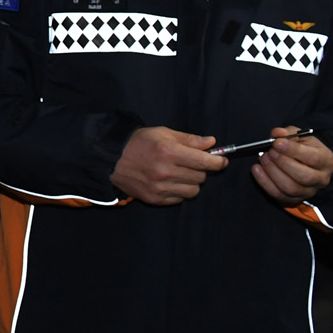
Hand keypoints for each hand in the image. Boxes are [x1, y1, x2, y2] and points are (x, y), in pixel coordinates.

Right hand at [111, 126, 227, 204]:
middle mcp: (166, 171)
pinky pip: (179, 199)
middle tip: (191, 163)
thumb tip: (212, 143)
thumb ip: (189, 139)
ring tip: (180, 174)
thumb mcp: (163, 133)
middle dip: (201, 170)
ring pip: (193, 191)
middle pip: (201, 177)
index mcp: (169, 152)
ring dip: (191, 182)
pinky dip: (178, 191)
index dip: (218, 162)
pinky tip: (169, 182)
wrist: (111, 158)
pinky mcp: (154, 199)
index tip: (221, 161)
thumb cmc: (139, 142)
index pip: (205, 162)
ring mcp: (160, 188)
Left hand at [251, 128, 332, 202]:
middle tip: (269, 152)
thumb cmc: (304, 148)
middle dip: (283, 163)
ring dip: (273, 173)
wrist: (305, 162)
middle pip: (304, 176)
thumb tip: (277, 133)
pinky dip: (265, 182)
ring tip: (263, 158)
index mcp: (326, 161)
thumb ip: (289, 133)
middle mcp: (321, 179)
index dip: (293, 151)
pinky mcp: (294, 199)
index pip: (313, 158)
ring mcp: (309, 192)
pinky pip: (279, 195)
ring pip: (291, 188)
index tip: (277, 143)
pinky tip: (257, 169)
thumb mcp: (300, 136)